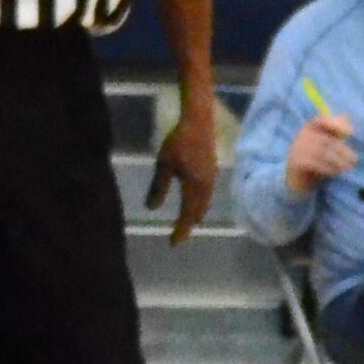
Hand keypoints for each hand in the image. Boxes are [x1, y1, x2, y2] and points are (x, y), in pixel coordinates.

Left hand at [148, 102, 217, 244]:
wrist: (199, 120)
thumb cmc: (179, 142)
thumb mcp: (164, 165)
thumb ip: (158, 187)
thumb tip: (151, 208)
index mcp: (196, 187)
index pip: (188, 215)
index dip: (181, 230)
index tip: (173, 243)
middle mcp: (207, 186)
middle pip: (199, 212)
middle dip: (189, 225)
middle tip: (179, 236)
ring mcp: (212, 178)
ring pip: (205, 204)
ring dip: (196, 215)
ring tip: (186, 223)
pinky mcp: (212, 171)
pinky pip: (207, 195)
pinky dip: (200, 204)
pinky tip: (194, 202)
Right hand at [284, 111, 356, 195]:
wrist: (297, 177)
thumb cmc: (317, 157)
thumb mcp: (327, 142)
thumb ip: (337, 131)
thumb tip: (348, 121)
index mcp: (311, 126)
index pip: (323, 120)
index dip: (337, 124)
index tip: (350, 132)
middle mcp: (303, 135)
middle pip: (326, 140)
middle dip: (342, 150)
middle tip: (354, 159)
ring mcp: (298, 148)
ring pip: (322, 153)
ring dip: (338, 161)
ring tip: (348, 167)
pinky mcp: (296, 162)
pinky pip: (315, 164)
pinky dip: (328, 168)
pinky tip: (336, 172)